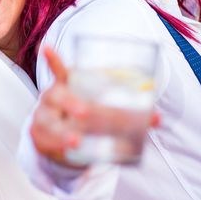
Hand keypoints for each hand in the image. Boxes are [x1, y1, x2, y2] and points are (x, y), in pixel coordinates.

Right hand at [30, 47, 159, 164]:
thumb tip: (158, 117)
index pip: (59, 71)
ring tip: (76, 141)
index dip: (53, 60)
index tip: (48, 49)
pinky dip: (56, 146)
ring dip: (63, 132)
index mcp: (66, 86)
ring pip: (50, 123)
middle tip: (86, 113)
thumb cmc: (83, 120)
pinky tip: (64, 150)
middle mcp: (52, 99)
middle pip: (58, 97)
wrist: (63, 143)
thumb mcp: (98, 111)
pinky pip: (47, 142)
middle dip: (71, 103)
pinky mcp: (42, 139)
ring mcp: (44, 119)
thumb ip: (126, 113)